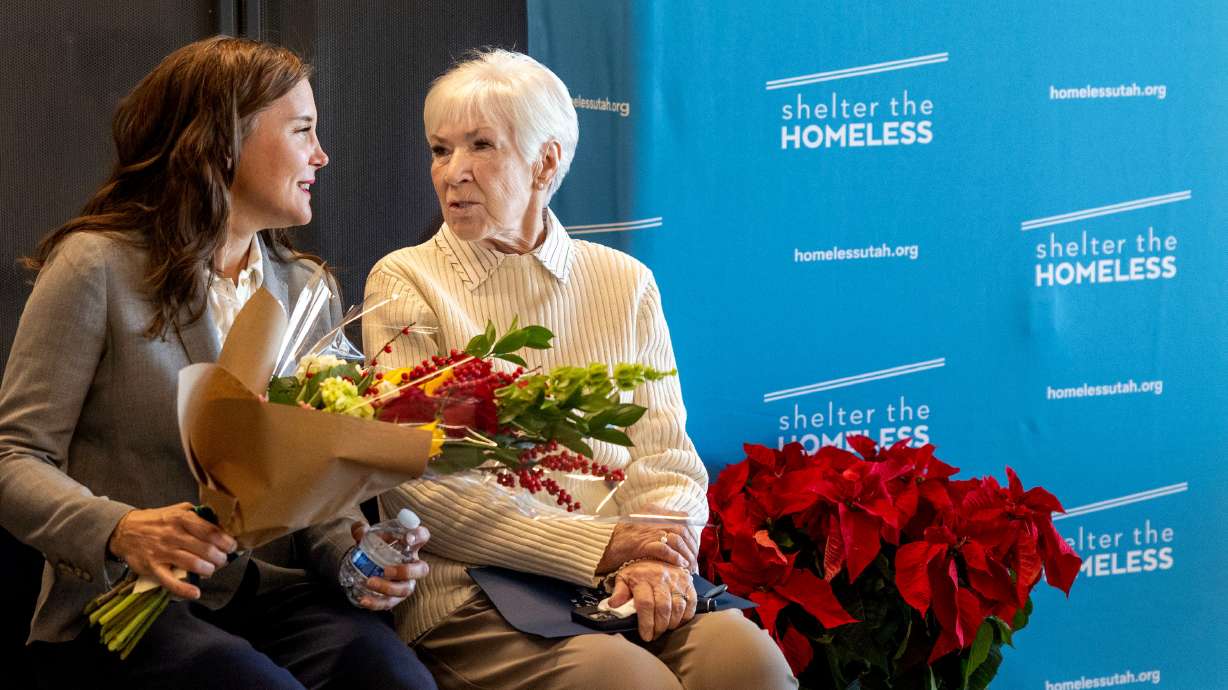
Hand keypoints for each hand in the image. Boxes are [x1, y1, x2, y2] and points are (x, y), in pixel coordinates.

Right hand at [107, 502, 236, 599]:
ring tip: (211, 569)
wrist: (124, 530)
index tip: (232, 547)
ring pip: (192, 563)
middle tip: (222, 560)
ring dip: (208, 569)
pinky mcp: (153, 568)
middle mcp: (173, 535)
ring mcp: (162, 552)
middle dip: (219, 557)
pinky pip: (170, 581)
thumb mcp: (177, 510)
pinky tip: (195, 592)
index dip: (225, 541)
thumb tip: (222, 525)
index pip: (210, 531)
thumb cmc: (157, 521)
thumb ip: (198, 516)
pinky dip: (184, 589)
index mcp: (181, 518)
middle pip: (205, 549)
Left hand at [348, 521, 429, 610]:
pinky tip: (364, 600)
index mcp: (409, 546)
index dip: (418, 537)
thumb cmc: (374, 547)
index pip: (422, 536)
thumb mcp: (367, 536)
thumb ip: (361, 530)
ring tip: (369, 582)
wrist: (367, 565)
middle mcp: (412, 565)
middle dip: (406, 572)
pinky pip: (389, 603)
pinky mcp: (394, 598)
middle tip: (386, 570)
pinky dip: (376, 603)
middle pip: (421, 570)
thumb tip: (360, 531)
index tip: (407, 539)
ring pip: (405, 590)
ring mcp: (405, 583)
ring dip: (388, 588)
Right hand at [596, 504, 698, 573]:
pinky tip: (680, 565)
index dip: (691, 535)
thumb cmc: (620, 540)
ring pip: (677, 538)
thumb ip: (657, 526)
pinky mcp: (641, 543)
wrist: (601, 547)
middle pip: (682, 529)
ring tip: (689, 566)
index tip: (694, 548)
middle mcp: (651, 517)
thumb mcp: (640, 525)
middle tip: (694, 561)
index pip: (683, 518)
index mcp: (652, 511)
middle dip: (691, 546)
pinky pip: (665, 549)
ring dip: (686, 554)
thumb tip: (679, 537)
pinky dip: (675, 557)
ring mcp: (646, 529)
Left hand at [607, 560, 695, 640]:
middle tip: (654, 635)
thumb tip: (613, 605)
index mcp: (642, 578)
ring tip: (664, 629)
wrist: (657, 553)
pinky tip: (677, 621)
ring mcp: (676, 580)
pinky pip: (691, 602)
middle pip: (663, 608)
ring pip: (678, 607)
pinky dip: (685, 616)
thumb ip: (619, 592)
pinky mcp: (688, 582)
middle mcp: (661, 578)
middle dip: (659, 627)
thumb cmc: (639, 571)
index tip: (645, 635)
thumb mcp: (624, 577)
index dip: (646, 623)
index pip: (645, 604)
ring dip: (672, 623)